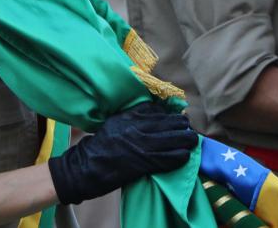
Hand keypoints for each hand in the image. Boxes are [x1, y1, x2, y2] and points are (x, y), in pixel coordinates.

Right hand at [48, 102, 197, 203]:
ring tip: (191, 141)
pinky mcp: (144, 164)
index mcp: (130, 117)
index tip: (178, 115)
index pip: (157, 110)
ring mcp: (142, 146)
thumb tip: (155, 110)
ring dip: (186, 141)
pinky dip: (180, 157)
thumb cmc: (100, 145)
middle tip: (188, 128)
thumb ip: (133, 115)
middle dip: (183, 125)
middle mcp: (138, 129)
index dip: (171, 113)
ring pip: (174, 140)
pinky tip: (185, 156)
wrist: (86, 167)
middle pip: (170, 123)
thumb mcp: (115, 121)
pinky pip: (169, 159)